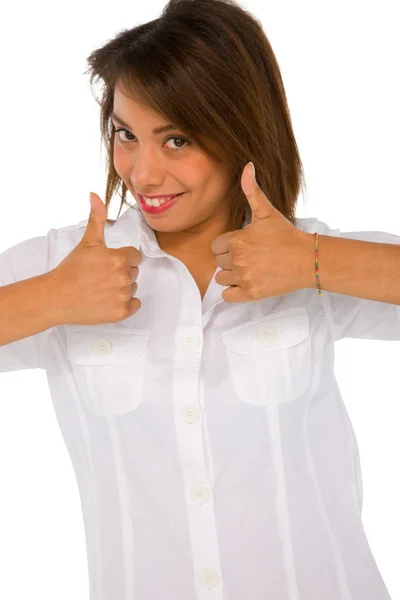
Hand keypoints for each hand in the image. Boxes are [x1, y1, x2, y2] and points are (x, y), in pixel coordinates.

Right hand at [47, 193, 142, 325]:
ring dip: (122, 288)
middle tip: (101, 276)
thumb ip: (97, 218)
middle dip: (121, 273)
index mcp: (119, 258)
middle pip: (134, 272)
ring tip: (102, 288)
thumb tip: (95, 194)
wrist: (57, 297)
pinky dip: (125, 304)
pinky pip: (135, 305)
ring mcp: (122, 296)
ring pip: (133, 288)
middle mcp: (124, 277)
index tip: (106, 263)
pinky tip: (108, 300)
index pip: (135, 256)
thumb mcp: (87, 241)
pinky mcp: (120, 313)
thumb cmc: (71, 269)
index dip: (122, 258)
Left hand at [211, 162, 313, 302]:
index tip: (244, 245)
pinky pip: (227, 296)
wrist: (307, 259)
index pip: (216, 245)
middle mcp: (237, 259)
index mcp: (236, 239)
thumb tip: (247, 166)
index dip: (228, 245)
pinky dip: (233, 292)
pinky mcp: (250, 293)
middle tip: (250, 257)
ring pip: (221, 278)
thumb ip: (252, 190)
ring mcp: (243, 277)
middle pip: (219, 262)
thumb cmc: (286, 235)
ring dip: (231, 275)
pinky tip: (245, 283)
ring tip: (249, 270)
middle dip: (231, 259)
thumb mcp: (267, 211)